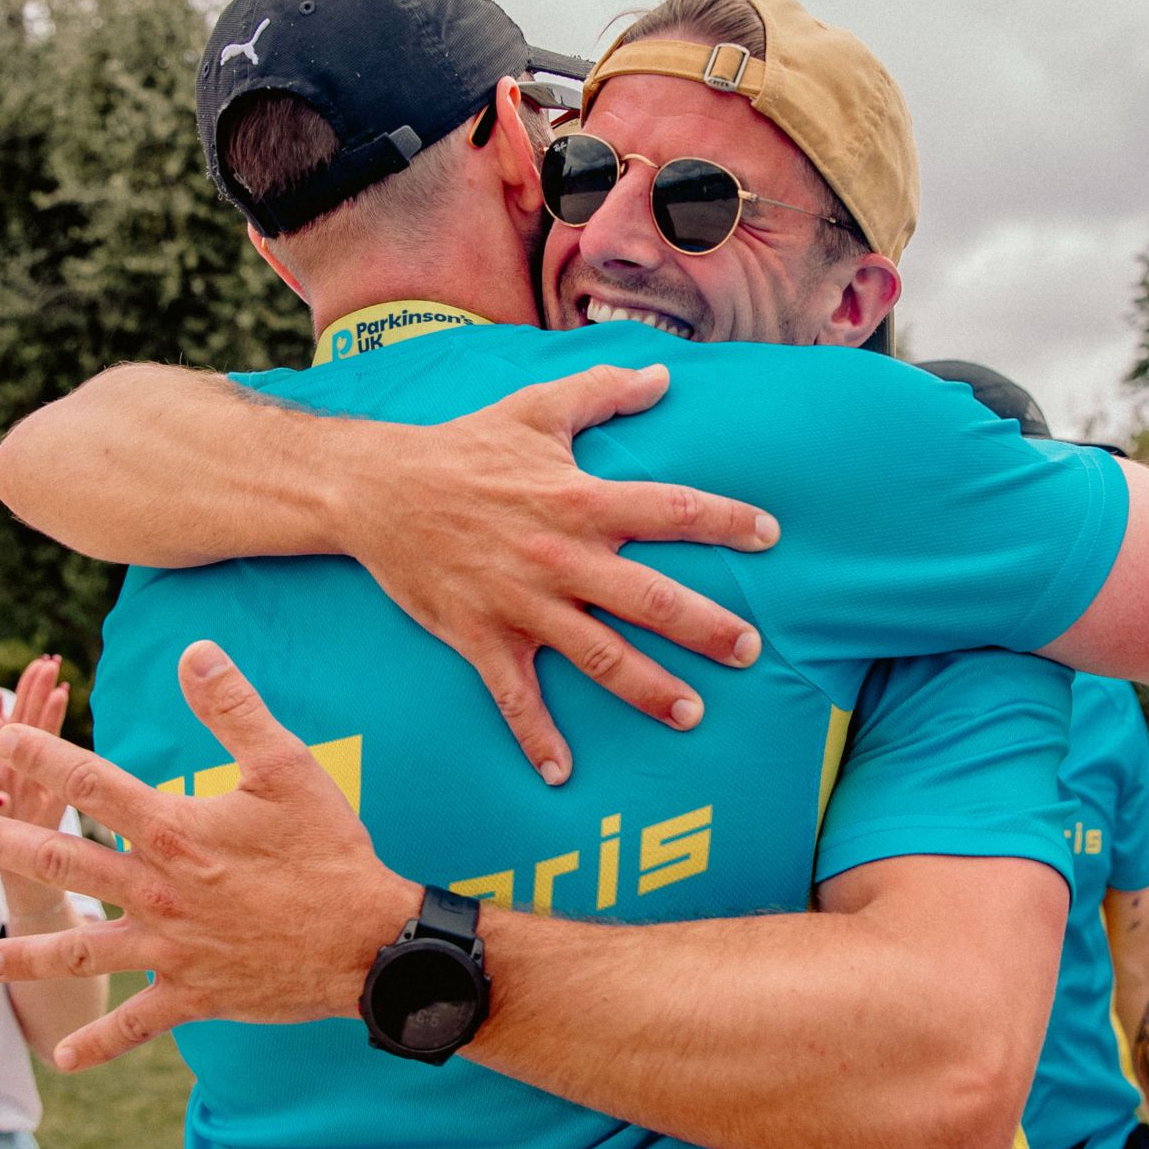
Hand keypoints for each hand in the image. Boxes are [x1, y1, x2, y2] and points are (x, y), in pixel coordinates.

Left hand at [0, 642, 414, 1069]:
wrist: (365, 942)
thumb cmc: (331, 850)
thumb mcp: (289, 767)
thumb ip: (235, 709)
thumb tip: (195, 652)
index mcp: (177, 833)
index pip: (95, 786)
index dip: (44, 757)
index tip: (1, 737)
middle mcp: (161, 891)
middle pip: (66, 864)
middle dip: (5, 844)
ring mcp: (171, 948)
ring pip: (84, 950)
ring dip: (30, 955)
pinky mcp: (193, 993)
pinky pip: (136, 1023)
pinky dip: (99, 1042)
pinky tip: (63, 1057)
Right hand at [340, 363, 778, 784]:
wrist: (378, 490)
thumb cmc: (464, 447)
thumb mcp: (535, 409)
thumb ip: (603, 389)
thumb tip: (664, 374)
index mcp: (578, 499)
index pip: (668, 509)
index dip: (724, 520)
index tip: (770, 535)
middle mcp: (559, 556)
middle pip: (649, 598)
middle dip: (705, 627)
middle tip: (748, 649)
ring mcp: (521, 603)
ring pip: (598, 655)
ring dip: (647, 689)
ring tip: (691, 713)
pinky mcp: (482, 637)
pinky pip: (514, 697)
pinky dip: (535, 738)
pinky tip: (560, 774)